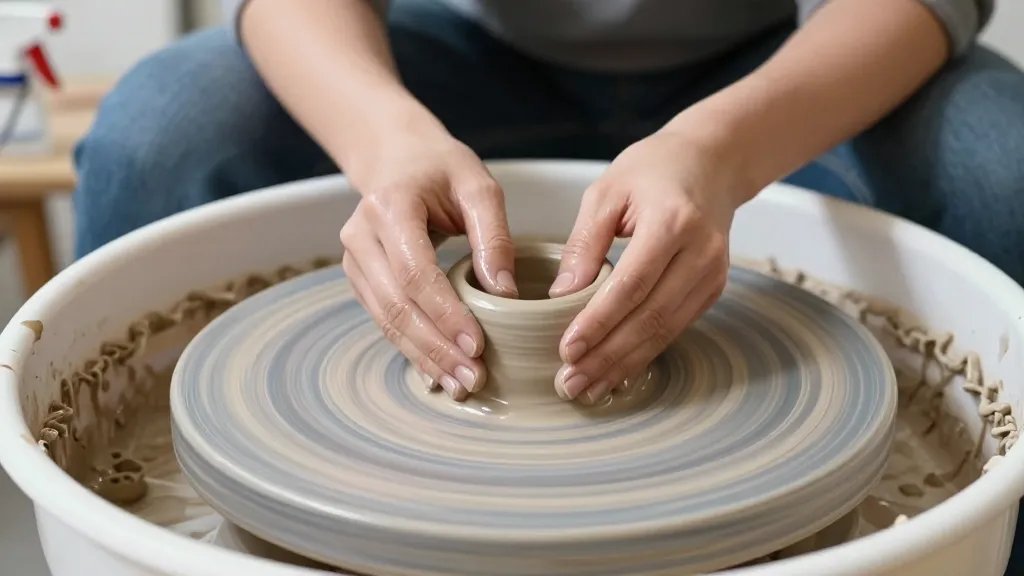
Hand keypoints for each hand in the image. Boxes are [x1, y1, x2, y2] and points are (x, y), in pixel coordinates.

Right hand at [340, 130, 517, 400]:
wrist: (396, 157)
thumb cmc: (441, 169)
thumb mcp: (478, 186)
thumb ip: (494, 236)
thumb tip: (505, 294)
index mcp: (390, 206)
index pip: (416, 272)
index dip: (446, 314)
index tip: (478, 346)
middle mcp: (361, 235)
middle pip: (397, 305)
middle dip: (436, 348)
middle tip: (473, 379)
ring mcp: (354, 259)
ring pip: (386, 320)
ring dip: (423, 357)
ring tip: (460, 385)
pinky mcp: (360, 278)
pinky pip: (383, 320)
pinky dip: (411, 348)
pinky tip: (437, 373)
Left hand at [549, 128, 747, 402]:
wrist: (711, 164)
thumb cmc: (652, 172)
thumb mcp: (607, 192)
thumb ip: (584, 244)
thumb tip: (561, 297)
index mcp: (672, 223)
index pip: (631, 285)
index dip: (599, 322)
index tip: (567, 350)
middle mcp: (700, 253)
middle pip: (650, 318)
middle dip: (607, 357)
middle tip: (570, 383)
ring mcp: (712, 275)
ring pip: (665, 332)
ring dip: (624, 365)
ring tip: (586, 388)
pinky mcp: (712, 289)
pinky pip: (675, 329)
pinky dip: (643, 354)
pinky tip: (615, 372)